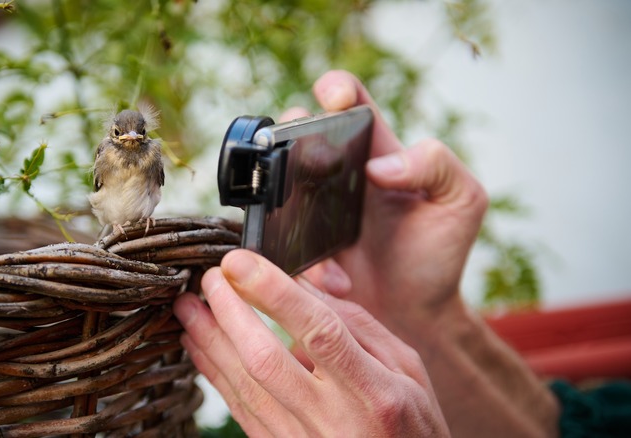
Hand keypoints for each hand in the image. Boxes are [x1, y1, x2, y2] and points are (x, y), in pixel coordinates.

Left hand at [174, 250, 449, 436]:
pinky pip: (240, 410)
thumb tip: (303, 286)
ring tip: (188, 307)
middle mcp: (335, 419)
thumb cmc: (412, 425)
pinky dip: (215, 374)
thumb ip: (357, 326)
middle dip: (230, 312)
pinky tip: (198, 346)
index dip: (274, 293)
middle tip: (209, 278)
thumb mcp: (407, 370)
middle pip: (267, 359)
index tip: (240, 261)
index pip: (319, 331)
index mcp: (374, 392)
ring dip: (210, 341)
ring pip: (245, 385)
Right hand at [296, 70, 488, 340]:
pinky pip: (283, 238)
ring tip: (322, 233)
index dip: (336, 88)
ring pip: (278, 180)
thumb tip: (381, 165)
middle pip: (300, 130)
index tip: (336, 100)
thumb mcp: (462, 199)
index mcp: (377, 150)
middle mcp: (340, 173)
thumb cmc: (441, 251)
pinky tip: (338, 280)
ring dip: (284, 197)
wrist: (418, 314)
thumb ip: (436, 165)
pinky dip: (309, 261)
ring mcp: (316, 208)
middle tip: (303, 154)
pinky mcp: (302, 243)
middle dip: (290, 128)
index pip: (351, 101)